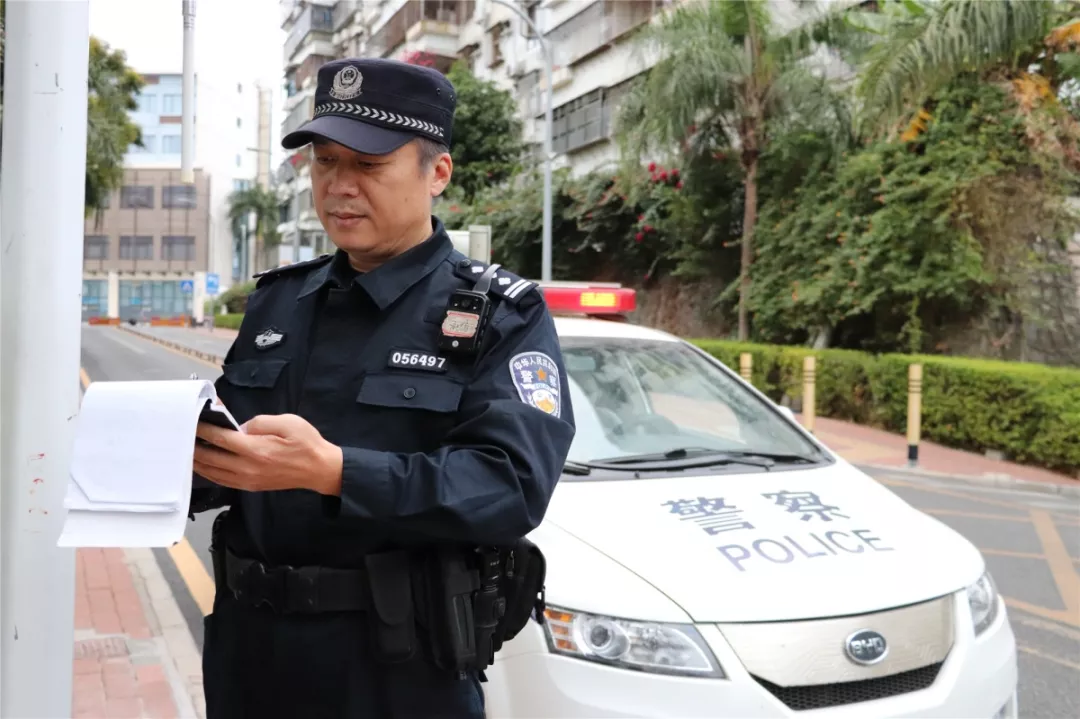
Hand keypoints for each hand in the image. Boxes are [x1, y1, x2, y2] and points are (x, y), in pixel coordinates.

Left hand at [193, 414, 343, 495]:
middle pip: (210, 457)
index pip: (220, 438)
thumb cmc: (307, 443)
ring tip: (186, 449)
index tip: (192, 420)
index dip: (204, 429)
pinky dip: (208, 472)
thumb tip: (240, 427)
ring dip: (197, 460)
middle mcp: (248, 468)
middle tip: (183, 434)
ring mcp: (248, 480)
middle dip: (194, 444)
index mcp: (256, 450)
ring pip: (212, 472)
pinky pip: (222, 480)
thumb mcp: (288, 422)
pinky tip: (203, 464)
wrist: (320, 470)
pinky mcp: (250, 486)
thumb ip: (260, 422)